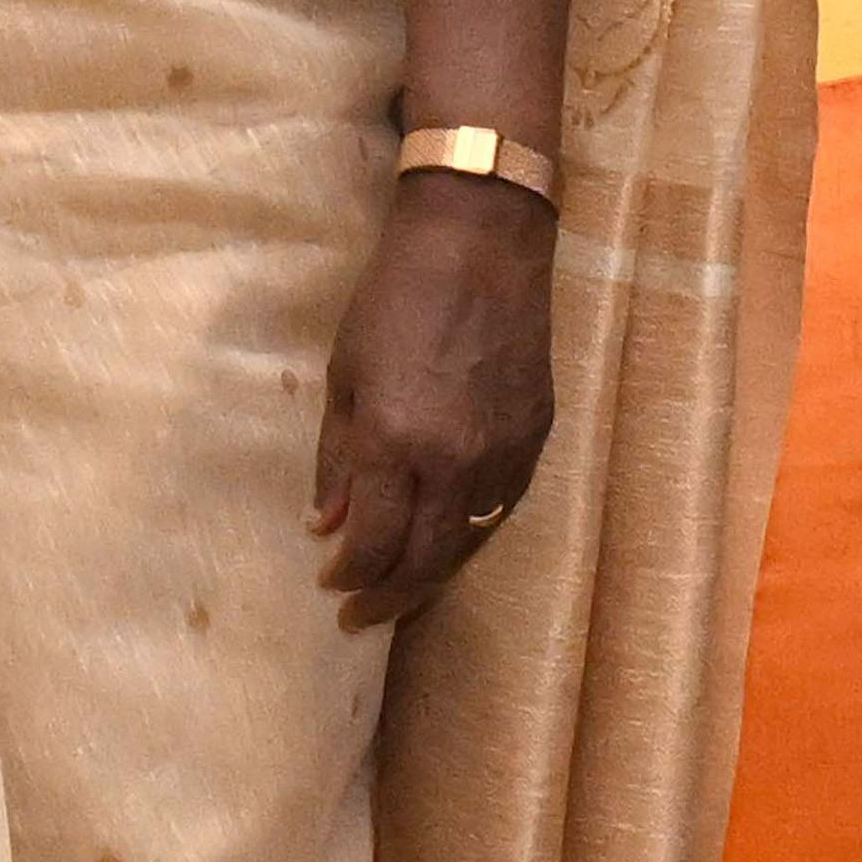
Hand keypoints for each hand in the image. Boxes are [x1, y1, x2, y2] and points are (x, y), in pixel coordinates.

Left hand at [311, 176, 556, 629]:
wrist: (479, 246)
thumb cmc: (394, 299)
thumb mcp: (344, 375)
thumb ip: (337, 457)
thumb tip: (325, 524)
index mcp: (394, 442)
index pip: (372, 541)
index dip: (350, 573)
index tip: (330, 582)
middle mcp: (453, 461)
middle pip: (424, 560)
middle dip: (388, 596)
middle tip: (361, 614)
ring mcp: (502, 453)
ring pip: (469, 542)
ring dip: (431, 571)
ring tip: (401, 586)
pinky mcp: (536, 438)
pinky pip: (501, 507)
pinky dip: (470, 531)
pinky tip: (446, 534)